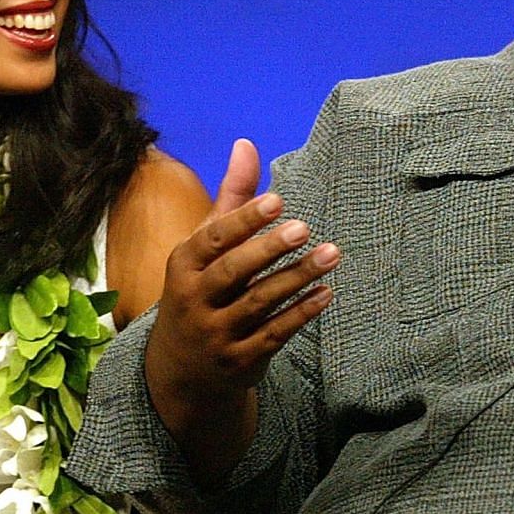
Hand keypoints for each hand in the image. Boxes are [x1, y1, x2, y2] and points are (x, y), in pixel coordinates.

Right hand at [144, 140, 337, 457]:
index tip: (277, 200)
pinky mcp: (239, 360)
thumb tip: (246, 144)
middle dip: (267, 249)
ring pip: (258, 303)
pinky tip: (326, 292)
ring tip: (331, 254)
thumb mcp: (205, 247)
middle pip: (233, 272)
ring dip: (296, 278)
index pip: (213, 239)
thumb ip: (231, 198)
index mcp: (183, 265)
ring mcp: (216, 333)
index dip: (244, 220)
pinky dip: (300, 314)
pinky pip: (273, 335)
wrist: (182, 369)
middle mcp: (194, 300)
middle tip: (304, 227)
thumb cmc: (200, 289)